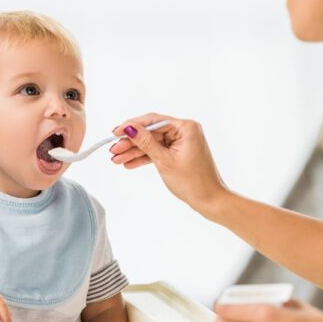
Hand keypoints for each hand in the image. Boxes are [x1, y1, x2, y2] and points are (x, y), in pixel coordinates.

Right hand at [110, 113, 228, 214]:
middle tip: (113, 150)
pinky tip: (129, 164)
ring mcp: (181, 142)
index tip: (115, 132)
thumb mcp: (164, 161)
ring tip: (117, 160)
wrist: (209, 200)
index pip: (153, 121)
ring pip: (152, 143)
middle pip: (151, 132)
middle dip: (131, 142)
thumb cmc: (193, 182)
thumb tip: (130, 128)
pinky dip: (145, 158)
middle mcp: (184, 131)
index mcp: (186, 127)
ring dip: (134, 152)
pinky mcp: (178, 153)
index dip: (132, 126)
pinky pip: (158, 152)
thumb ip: (146, 143)